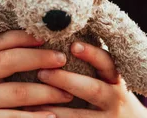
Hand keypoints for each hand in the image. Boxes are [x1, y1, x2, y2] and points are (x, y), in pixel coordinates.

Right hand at [0, 30, 73, 117]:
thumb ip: (4, 58)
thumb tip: (43, 38)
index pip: (1, 42)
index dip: (24, 37)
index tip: (46, 36)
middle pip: (9, 61)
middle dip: (39, 58)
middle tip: (62, 59)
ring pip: (18, 92)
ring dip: (48, 91)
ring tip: (67, 93)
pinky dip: (37, 117)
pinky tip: (53, 116)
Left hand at [26, 41, 146, 116]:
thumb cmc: (111, 95)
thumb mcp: (108, 79)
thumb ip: (91, 64)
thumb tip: (60, 37)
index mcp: (115, 80)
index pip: (106, 63)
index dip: (91, 54)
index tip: (73, 45)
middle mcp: (115, 99)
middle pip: (93, 90)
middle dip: (67, 81)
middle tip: (42, 73)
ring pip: (82, 116)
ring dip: (57, 110)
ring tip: (30, 103)